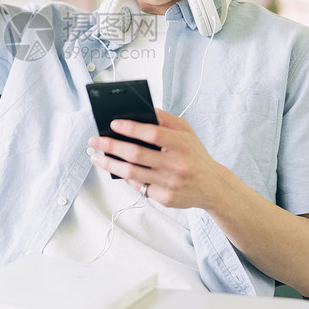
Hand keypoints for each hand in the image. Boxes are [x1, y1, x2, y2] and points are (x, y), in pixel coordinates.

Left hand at [87, 109, 226, 209]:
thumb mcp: (187, 132)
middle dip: (111, 146)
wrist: (213, 187)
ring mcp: (170, 183)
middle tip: (95, 140)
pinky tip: (115, 169)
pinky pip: (139, 187)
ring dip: (110, 164)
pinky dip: (126, 177)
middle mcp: (176, 165)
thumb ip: (166, 119)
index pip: (153, 134)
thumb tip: (143, 109)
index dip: (132, 128)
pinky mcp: (165, 198)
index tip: (114, 123)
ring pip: (132, 173)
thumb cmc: (195, 155)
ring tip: (96, 157)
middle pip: (137, 154)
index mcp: (182, 145)